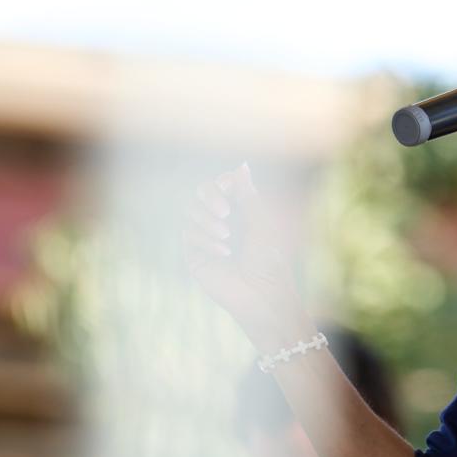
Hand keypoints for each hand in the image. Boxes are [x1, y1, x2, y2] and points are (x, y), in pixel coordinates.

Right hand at [183, 163, 310, 349]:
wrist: (261, 292)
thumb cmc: (267, 258)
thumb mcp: (259, 221)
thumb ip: (246, 193)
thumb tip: (241, 164)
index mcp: (238, 210)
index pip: (219, 184)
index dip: (220, 183)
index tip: (229, 188)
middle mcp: (219, 220)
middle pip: (200, 193)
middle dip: (210, 197)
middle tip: (225, 211)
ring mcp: (205, 236)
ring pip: (191, 212)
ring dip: (208, 221)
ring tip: (228, 238)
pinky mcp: (194, 254)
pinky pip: (189, 234)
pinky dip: (207, 240)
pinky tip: (224, 253)